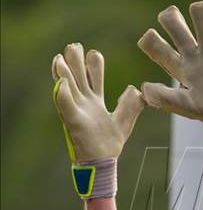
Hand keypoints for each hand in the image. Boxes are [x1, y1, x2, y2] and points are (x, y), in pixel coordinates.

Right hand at [52, 43, 143, 161]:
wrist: (103, 163)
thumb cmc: (109, 144)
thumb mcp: (124, 122)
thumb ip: (130, 105)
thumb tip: (135, 89)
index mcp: (96, 103)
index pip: (94, 80)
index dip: (94, 66)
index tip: (93, 52)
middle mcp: (84, 105)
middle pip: (79, 79)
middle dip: (75, 63)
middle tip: (73, 46)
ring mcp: (78, 112)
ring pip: (69, 89)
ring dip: (64, 74)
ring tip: (60, 58)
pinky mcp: (74, 123)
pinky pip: (67, 107)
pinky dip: (63, 95)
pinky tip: (61, 83)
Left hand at [137, 1, 202, 122]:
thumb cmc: (202, 110)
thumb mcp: (180, 105)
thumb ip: (162, 97)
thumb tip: (145, 87)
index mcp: (177, 66)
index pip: (156, 46)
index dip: (150, 39)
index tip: (151, 38)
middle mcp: (192, 53)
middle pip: (174, 24)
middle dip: (171, 17)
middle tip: (173, 18)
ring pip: (202, 17)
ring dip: (202, 13)